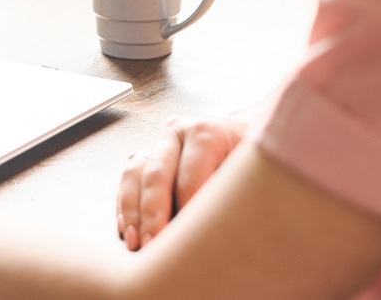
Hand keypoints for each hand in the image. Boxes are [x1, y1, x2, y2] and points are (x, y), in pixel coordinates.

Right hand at [117, 115, 247, 250]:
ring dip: (132, 212)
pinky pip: (127, 179)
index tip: (187, 241)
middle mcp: (177, 132)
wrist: (243, 136)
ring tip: (136, 243)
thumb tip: (223, 233)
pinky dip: (125, 205)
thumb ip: (239, 192)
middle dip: (152, 216)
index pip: (189, 177)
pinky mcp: (146, 154)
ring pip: (134, 174)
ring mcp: (159, 142)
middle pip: (156, 175)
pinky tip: (127, 229)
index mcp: (206, 132)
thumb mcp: (255, 170)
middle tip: (154, 247)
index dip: (186, 212)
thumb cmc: (252, 160)